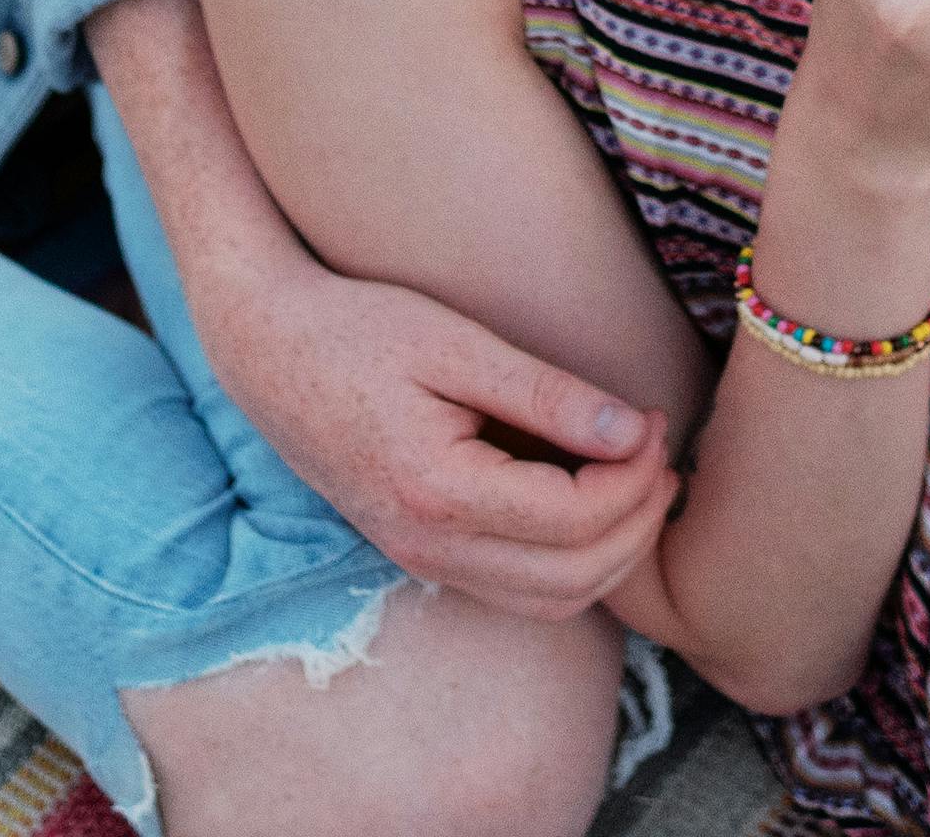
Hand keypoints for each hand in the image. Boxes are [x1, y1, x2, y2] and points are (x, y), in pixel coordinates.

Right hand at [199, 249, 678, 621]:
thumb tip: (634, 431)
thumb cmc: (357, 328)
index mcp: (437, 491)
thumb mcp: (455, 342)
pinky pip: (519, 592)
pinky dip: (573, 565)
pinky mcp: (421, 554)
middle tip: (662, 452)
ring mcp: (420, 559)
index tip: (655, 419)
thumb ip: (547, 393)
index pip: (574, 518)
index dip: (634, 477)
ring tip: (641, 480)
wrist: (267, 349)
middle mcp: (427, 545)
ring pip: (551, 602)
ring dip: (613, 554)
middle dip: (639, 523)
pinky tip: (593, 503)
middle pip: (574, 578)